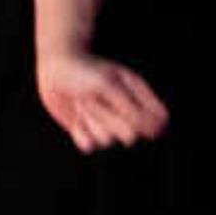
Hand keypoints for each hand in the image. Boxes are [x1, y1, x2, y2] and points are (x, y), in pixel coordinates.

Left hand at [38, 49, 169, 150]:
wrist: (55, 68)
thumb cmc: (85, 71)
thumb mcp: (110, 86)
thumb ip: (131, 110)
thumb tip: (148, 132)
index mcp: (138, 96)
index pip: (160, 119)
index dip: (151, 125)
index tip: (130, 113)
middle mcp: (125, 113)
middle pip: (131, 135)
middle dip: (112, 120)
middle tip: (97, 99)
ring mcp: (106, 124)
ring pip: (108, 140)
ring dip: (92, 121)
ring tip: (82, 101)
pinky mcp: (87, 133)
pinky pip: (89, 146)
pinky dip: (80, 132)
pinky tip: (75, 117)